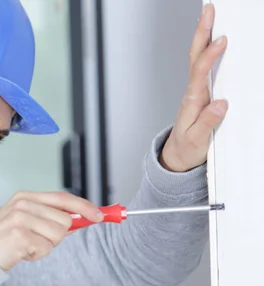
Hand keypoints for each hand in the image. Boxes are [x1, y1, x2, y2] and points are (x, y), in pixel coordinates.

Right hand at [0, 191, 102, 270]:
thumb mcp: (26, 222)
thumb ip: (51, 218)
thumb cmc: (4, 241)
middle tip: (36, 240)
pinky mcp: (20, 236)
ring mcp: (20, 218)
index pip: (62, 197)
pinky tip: (22, 253)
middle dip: (57, 235)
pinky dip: (37, 255)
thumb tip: (82, 219)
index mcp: (25, 196)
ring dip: (46, 246)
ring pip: (58, 235)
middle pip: (65, 220)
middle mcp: (23, 204)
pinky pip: (46, 248)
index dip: (83, 206)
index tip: (99, 216)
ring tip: (27, 246)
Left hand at [160, 3, 228, 172]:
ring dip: (203, 37)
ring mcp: (196, 92)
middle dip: (201, 34)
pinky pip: (204, 67)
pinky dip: (207, 50)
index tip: (221, 41)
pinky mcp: (201, 94)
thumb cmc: (187, 148)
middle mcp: (193, 93)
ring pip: (198, 59)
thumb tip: (221, 103)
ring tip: (210, 17)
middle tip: (208, 12)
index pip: (200, 74)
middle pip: (195, 58)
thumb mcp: (198, 140)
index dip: (210, 56)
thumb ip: (208, 122)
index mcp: (192, 101)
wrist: (177, 157)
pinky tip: (213, 40)